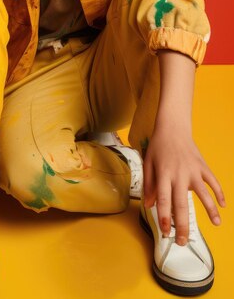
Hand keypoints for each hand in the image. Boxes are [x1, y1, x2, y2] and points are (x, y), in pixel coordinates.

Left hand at [144, 127, 224, 244]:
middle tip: (183, 241)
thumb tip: (149, 205)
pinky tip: (223, 206)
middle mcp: (179, 175)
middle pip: (182, 204)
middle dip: (182, 225)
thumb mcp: (148, 163)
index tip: (166, 233)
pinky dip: (219, 193)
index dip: (164, 217)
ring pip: (203, 195)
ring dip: (210, 211)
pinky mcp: (203, 167)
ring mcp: (193, 171)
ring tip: (216, 225)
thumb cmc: (158, 147)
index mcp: (163, 175)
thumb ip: (149, 184)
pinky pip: (213, 182)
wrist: (173, 129)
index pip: (163, 200)